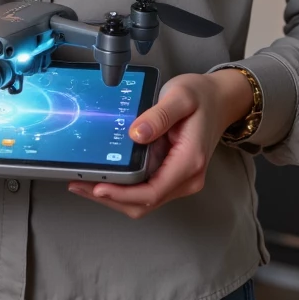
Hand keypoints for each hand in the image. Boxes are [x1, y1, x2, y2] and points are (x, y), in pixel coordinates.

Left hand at [67, 69, 255, 219]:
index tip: (98, 187)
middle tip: (77, 184)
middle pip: (144, 203)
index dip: (122, 194)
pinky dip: (122, 188)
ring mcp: (179, 179)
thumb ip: (159, 116)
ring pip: (142, 201)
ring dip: (113, 196)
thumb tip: (135, 134)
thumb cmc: (202, 96)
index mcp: (189, 161)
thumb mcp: (181, 96)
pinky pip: (144, 189)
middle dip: (110, 198)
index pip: (152, 191)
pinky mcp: (171, 175)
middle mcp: (186, 178)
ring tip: (82, 181)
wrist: (221, 99)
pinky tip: (103, 176)